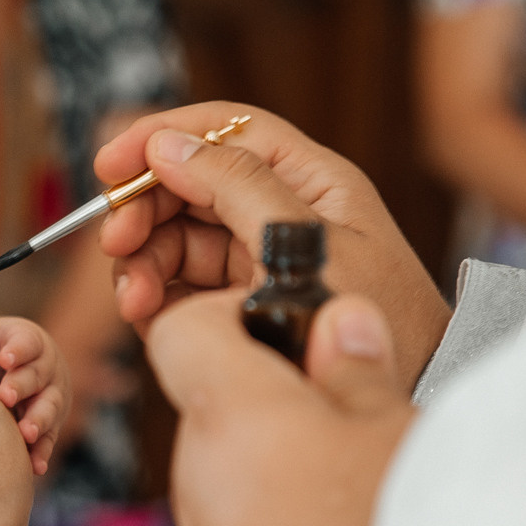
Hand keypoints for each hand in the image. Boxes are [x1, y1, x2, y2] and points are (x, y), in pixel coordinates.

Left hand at [0, 317, 70, 474]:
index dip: (18, 350)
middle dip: (22, 385)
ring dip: (39, 420)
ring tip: (26, 433)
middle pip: (37, 376)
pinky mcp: (54, 420)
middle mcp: (47, 367)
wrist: (36, 364)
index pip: (27, 343)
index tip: (5, 359)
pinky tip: (36, 467)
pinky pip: (51, 437)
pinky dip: (44, 452)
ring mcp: (54, 394)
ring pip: (50, 406)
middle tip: (5, 397)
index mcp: (28, 342)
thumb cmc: (0, 350)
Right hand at [96, 103, 450, 390]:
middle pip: (187, 185)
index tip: (110, 164)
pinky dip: (152, 297)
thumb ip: (240, 187)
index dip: (163, 137)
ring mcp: (255, 260)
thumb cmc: (383, 318)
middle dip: (144, 210)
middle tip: (117, 243)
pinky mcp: (237, 306)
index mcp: (308, 180)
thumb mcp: (311, 243)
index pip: (225, 131)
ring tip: (133, 301)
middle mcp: (277, 213)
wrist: (415, 394)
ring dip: (141, 262)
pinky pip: (178, 287)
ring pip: (174, 238)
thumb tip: (170, 144)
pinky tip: (146, 316)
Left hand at [146, 287, 414, 525]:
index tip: (293, 331)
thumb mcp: (395, 431)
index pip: (180, 331)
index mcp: (228, 412)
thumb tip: (338, 323)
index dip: (230, 317)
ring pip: (235, 466)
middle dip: (278, 396)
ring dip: (286, 460)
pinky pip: (244, 524)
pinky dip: (283, 516)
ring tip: (363, 489)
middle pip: (217, 402)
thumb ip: (359, 370)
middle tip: (356, 416)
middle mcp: (197, 469)